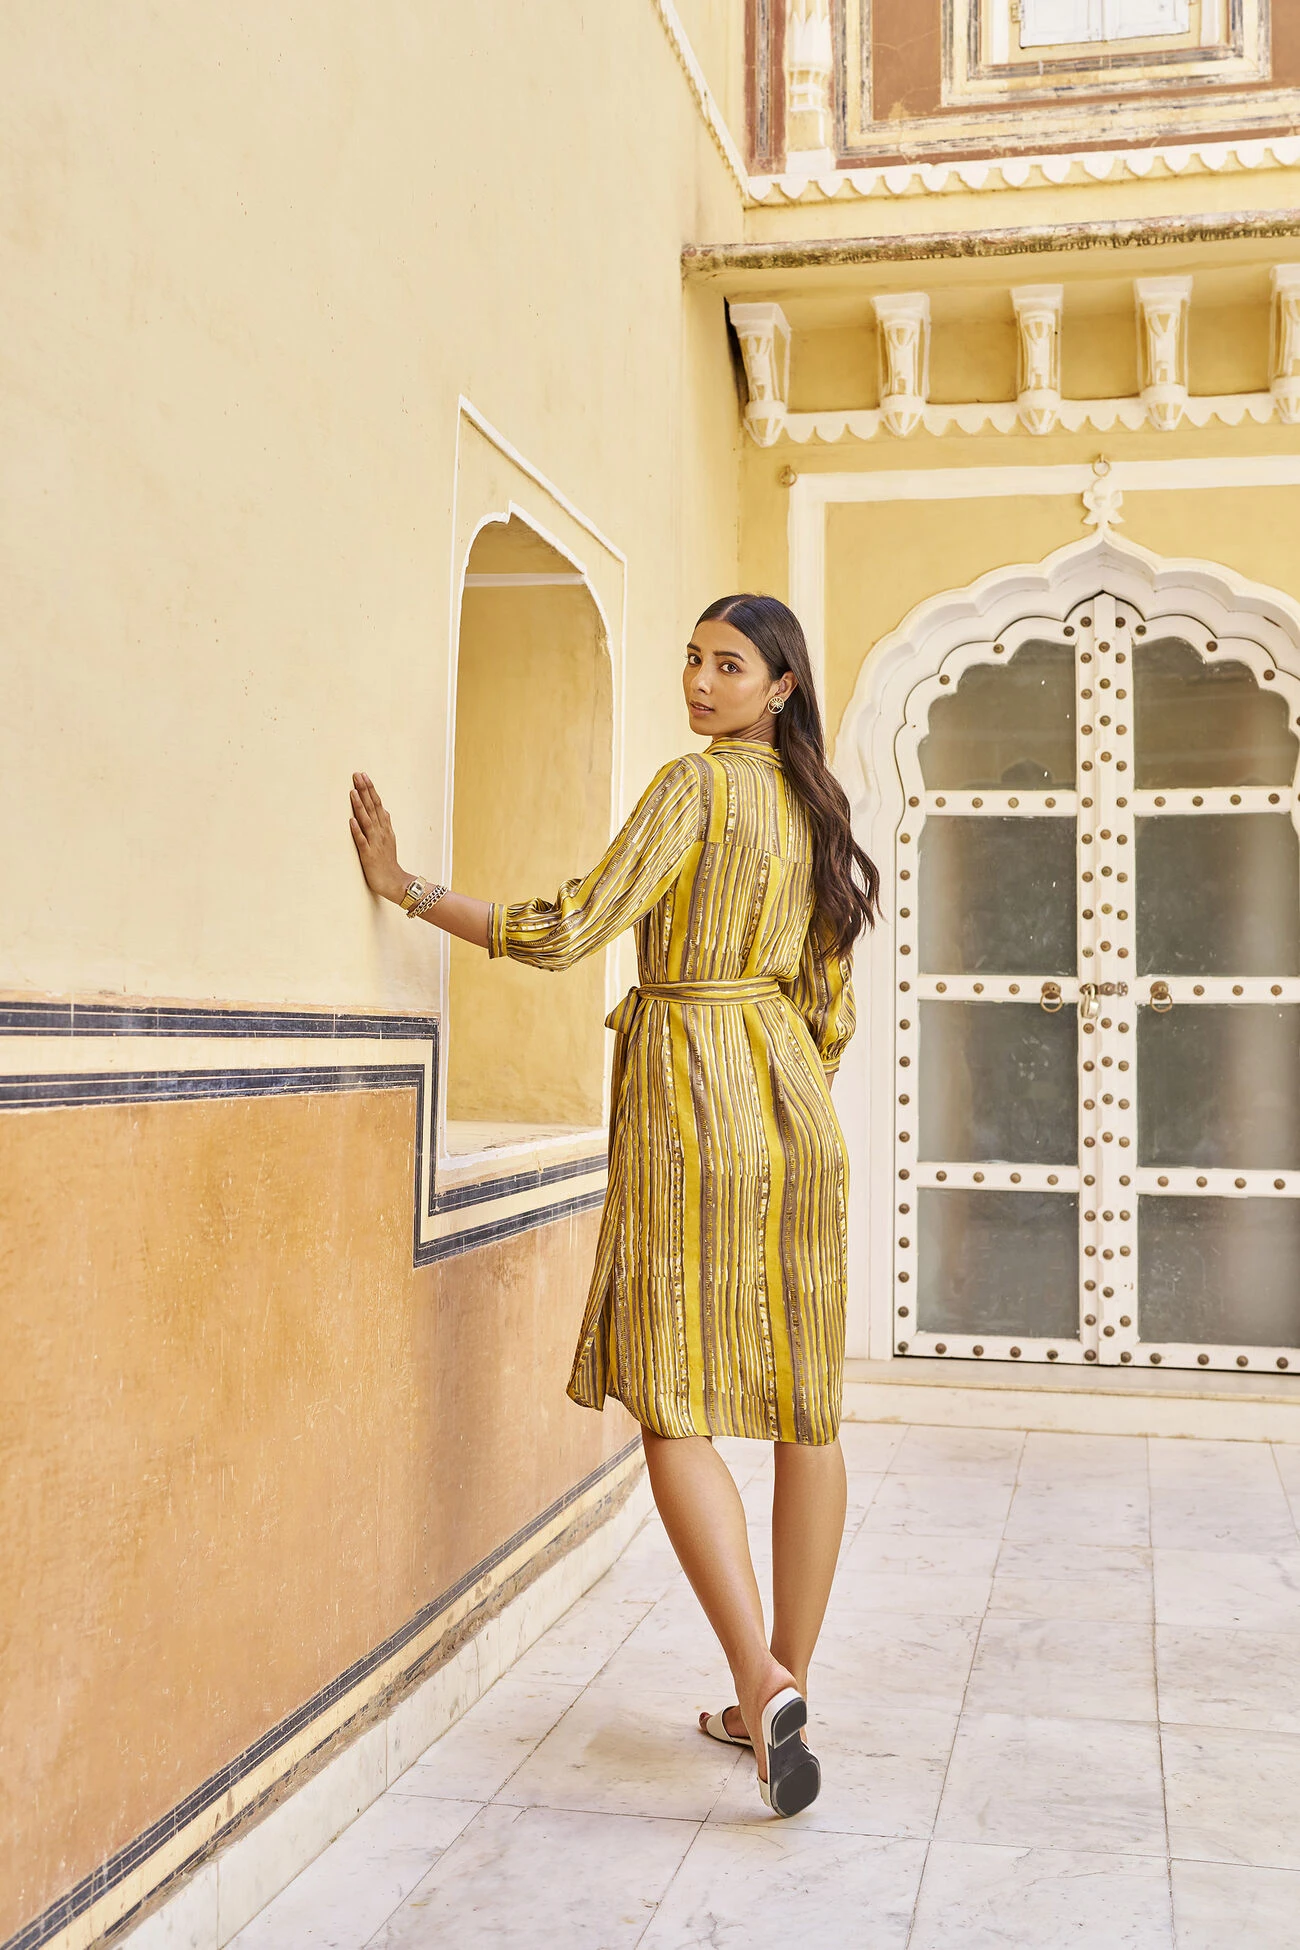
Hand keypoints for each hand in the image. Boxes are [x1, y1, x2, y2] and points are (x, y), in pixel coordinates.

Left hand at [349, 773, 406, 902]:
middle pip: (372, 808)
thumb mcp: (389, 839)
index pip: (378, 804)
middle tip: (357, 775)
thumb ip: (385, 824)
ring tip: (352, 791)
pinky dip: (357, 830)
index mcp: (385, 828)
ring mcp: (375, 843)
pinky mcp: (368, 855)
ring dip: (359, 806)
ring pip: (367, 820)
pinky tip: (351, 820)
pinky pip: (362, 840)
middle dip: (365, 791)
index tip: (363, 775)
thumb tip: (384, 810)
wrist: (395, 883)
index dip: (370, 789)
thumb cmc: (388, 862)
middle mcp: (381, 832)